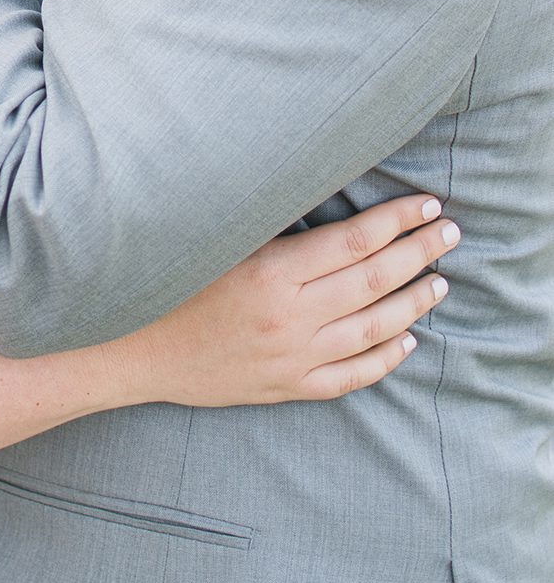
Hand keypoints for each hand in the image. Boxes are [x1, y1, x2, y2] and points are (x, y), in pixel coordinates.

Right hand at [121, 195, 459, 406]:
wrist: (132, 350)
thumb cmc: (170, 283)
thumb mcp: (218, 241)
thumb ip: (272, 224)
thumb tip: (326, 196)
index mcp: (272, 271)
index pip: (355, 240)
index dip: (398, 221)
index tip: (427, 205)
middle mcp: (289, 316)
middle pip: (374, 280)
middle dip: (419, 254)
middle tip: (449, 234)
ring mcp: (292, 356)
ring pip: (373, 329)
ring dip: (414, 303)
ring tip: (440, 282)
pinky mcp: (287, 386)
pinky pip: (351, 375)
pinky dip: (386, 358)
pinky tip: (407, 340)